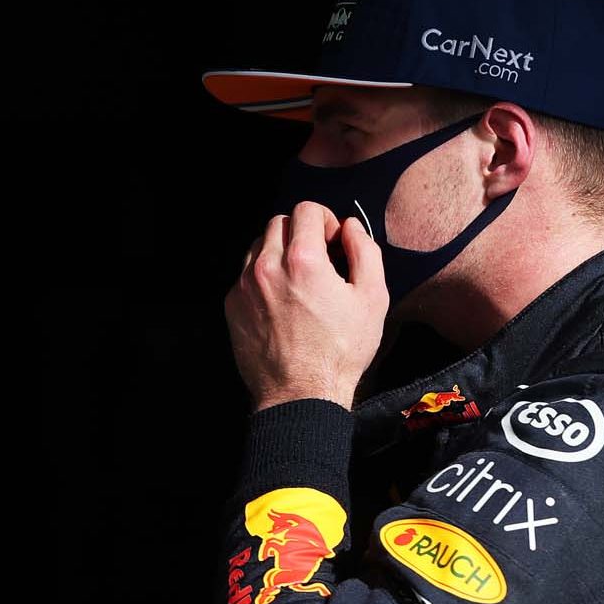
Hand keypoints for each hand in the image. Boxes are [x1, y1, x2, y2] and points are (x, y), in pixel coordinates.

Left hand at [224, 201, 387, 411]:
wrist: (300, 394)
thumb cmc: (340, 351)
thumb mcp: (371, 298)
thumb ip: (365, 252)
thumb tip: (349, 227)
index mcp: (302, 260)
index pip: (306, 210)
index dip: (324, 220)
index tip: (332, 240)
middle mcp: (267, 267)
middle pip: (278, 222)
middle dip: (300, 231)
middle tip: (317, 257)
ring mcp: (244, 286)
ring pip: (258, 246)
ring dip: (278, 251)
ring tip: (298, 278)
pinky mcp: (232, 305)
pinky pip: (245, 274)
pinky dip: (263, 276)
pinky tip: (281, 300)